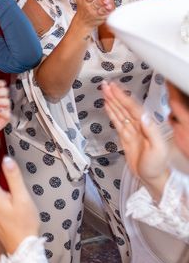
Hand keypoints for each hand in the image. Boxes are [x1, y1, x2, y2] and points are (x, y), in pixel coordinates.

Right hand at [71, 0, 113, 30]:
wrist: (82, 22)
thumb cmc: (81, 7)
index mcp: (85, 1)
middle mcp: (90, 7)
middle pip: (96, 4)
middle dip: (100, 2)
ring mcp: (96, 13)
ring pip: (102, 10)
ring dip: (105, 8)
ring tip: (108, 5)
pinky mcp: (101, 17)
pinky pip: (106, 15)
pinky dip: (109, 13)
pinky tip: (111, 10)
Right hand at [102, 81, 169, 198]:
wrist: (152, 178)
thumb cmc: (157, 165)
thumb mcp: (158, 148)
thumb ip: (151, 131)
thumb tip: (143, 115)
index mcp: (146, 126)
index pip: (132, 108)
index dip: (122, 97)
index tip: (113, 88)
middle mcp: (138, 126)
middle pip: (124, 107)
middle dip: (115, 95)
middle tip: (105, 85)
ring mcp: (131, 131)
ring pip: (120, 112)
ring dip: (112, 101)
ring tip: (104, 91)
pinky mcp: (125, 137)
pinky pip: (117, 122)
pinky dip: (112, 112)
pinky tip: (107, 106)